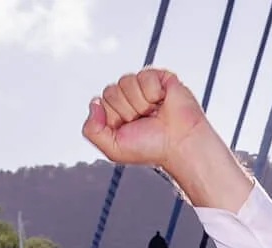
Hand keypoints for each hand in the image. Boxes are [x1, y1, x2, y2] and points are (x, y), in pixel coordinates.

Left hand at [83, 68, 247, 208]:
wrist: (179, 144)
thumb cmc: (152, 148)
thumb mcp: (113, 149)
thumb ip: (91, 130)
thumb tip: (93, 103)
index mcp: (117, 111)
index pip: (101, 101)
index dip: (114, 117)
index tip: (130, 128)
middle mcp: (129, 97)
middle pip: (111, 90)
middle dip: (126, 110)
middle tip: (144, 121)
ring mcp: (144, 86)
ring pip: (125, 81)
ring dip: (141, 103)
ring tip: (154, 113)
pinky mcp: (159, 77)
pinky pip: (145, 75)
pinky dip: (154, 92)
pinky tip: (162, 102)